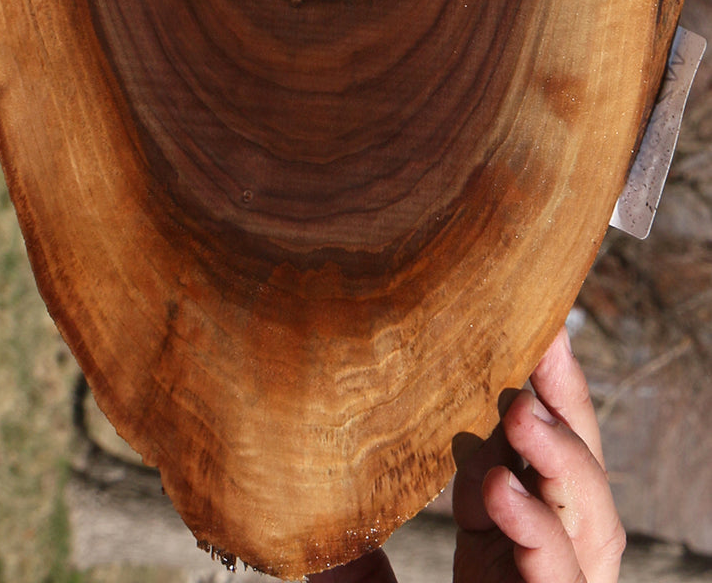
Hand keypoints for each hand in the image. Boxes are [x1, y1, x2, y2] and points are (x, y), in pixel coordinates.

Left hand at [309, 331, 622, 582]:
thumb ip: (346, 571)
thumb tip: (291, 518)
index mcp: (501, 557)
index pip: (528, 461)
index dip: (534, 393)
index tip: (519, 325)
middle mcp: (536, 578)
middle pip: (574, 481)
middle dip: (567, 408)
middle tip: (543, 338)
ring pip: (592, 532)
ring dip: (563, 466)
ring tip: (521, 413)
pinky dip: (542, 542)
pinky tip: (506, 498)